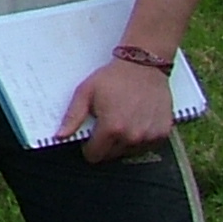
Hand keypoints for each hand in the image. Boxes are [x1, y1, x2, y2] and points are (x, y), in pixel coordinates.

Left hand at [59, 58, 176, 160]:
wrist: (143, 66)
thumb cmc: (113, 78)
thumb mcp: (85, 93)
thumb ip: (72, 117)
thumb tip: (59, 136)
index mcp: (111, 128)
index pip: (95, 155)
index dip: (88, 148)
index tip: (89, 138)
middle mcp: (132, 136)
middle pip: (111, 155)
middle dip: (105, 144)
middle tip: (106, 124)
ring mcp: (150, 136)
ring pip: (129, 152)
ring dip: (123, 142)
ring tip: (122, 120)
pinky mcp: (163, 133)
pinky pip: (147, 146)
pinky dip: (141, 139)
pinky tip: (136, 122)